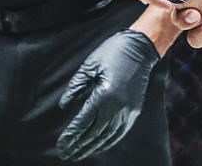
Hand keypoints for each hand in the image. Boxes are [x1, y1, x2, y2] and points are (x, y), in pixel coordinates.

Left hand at [56, 29, 158, 160]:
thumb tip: (64, 105)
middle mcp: (117, 106)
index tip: (61, 144)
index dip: (71, 135)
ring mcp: (128, 110)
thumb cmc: (113, 52)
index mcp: (104, 94)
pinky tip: (98, 146)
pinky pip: (120, 132)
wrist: (141, 48)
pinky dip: (108, 142)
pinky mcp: (134, 111)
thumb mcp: (90, 65)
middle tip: (64, 153)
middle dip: (78, 145)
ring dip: (91, 147)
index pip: (83, 121)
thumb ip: (76, 86)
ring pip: (107, 136)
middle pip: (94, 133)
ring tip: (77, 154)